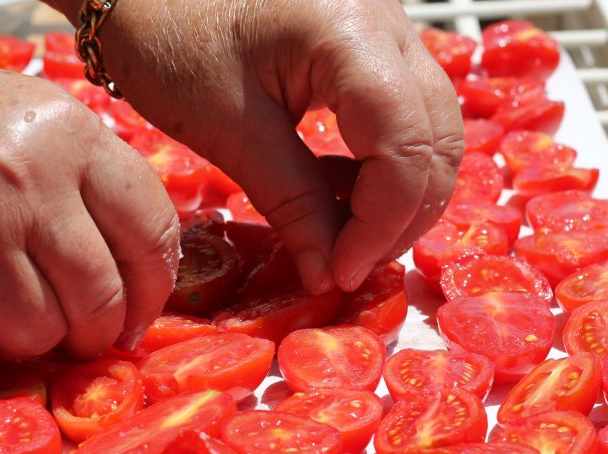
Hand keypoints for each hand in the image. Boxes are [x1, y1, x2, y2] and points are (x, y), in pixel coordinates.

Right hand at [0, 36, 178, 358]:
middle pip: (100, 302)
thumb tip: (134, 274)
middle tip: (73, 334)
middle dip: (92, 335)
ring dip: (21, 338)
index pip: (152, 234)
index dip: (153, 291)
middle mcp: (27, 182)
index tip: (137, 314)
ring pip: (36, 336)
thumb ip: (87, 183)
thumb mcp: (27, 119)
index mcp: (69, 136)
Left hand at [96, 0, 463, 291]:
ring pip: (432, 129)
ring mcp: (387, 26)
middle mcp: (388, 21)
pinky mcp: (371, 41)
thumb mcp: (228, 130)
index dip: (381, 225)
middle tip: (345, 262)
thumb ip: (291, 203)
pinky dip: (380, 164)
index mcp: (351, 32)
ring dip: (395, 194)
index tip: (341, 273)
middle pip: (439, 141)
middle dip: (399, 216)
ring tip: (335, 230)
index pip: (407, 148)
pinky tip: (331, 185)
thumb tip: (330, 274)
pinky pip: (404, 113)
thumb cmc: (168, 37)